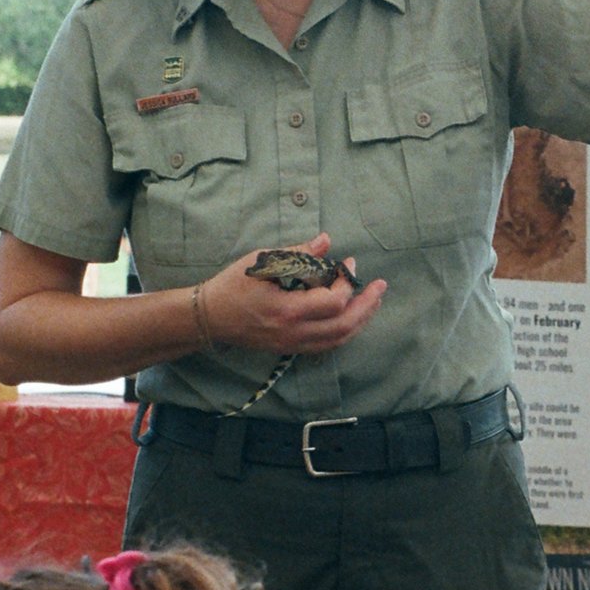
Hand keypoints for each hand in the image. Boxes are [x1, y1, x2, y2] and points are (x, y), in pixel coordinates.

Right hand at [197, 234, 385, 356]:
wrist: (210, 317)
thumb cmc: (232, 285)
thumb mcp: (262, 261)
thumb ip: (298, 253)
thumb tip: (326, 241)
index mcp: (287, 309)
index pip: (334, 301)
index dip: (347, 282)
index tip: (348, 264)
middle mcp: (294, 332)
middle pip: (345, 326)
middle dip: (367, 305)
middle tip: (380, 287)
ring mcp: (293, 344)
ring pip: (339, 339)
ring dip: (361, 320)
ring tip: (373, 301)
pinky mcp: (290, 349)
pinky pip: (327, 345)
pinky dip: (345, 331)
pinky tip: (352, 317)